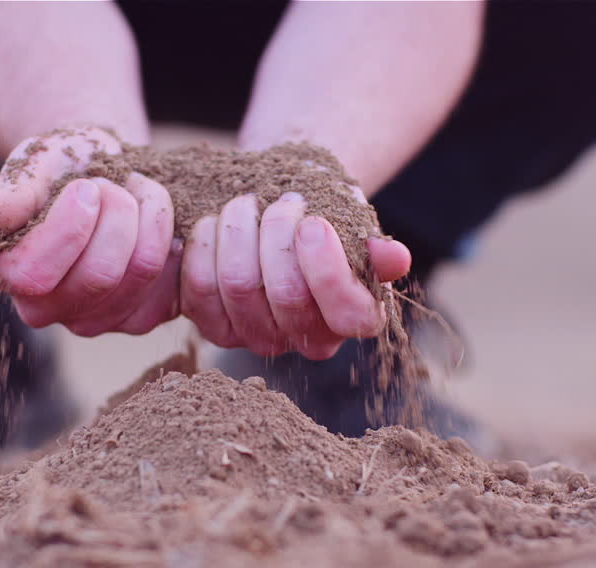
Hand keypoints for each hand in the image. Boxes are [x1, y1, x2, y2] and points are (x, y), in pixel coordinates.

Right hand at [0, 128, 179, 336]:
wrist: (102, 172)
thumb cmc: (60, 168)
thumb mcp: (32, 167)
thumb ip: (10, 195)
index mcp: (6, 275)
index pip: (35, 275)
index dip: (69, 227)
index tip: (84, 186)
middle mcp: (46, 310)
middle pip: (98, 276)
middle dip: (116, 213)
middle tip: (110, 184)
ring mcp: (95, 321)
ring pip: (140, 273)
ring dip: (149, 216)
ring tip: (134, 190)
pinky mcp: (139, 318)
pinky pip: (173, 282)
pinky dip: (172, 237)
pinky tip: (155, 218)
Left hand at [180, 190, 410, 360]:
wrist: (274, 210)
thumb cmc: (321, 215)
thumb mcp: (353, 222)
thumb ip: (374, 244)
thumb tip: (396, 258)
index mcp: (352, 317)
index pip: (348, 314)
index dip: (328, 269)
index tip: (313, 223)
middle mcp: (305, 339)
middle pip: (287, 294)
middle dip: (279, 233)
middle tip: (282, 199)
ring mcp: (256, 337)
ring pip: (239, 286)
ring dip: (239, 230)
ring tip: (247, 203)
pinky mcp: (213, 326)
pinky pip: (199, 287)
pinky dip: (204, 244)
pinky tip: (214, 223)